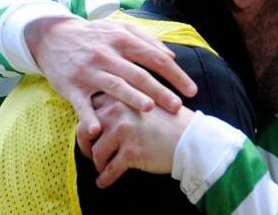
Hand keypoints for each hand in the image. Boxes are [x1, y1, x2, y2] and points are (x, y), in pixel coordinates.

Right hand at [28, 16, 196, 138]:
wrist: (52, 36)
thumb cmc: (94, 35)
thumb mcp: (119, 28)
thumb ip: (146, 40)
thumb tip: (172, 56)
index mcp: (122, 40)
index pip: (155, 58)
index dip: (175, 75)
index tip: (192, 91)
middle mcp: (107, 54)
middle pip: (138, 74)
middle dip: (160, 90)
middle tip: (178, 106)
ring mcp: (89, 71)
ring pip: (114, 85)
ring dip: (131, 97)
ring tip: (149, 109)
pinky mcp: (71, 86)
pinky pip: (81, 104)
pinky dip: (88, 116)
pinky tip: (97, 129)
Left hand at [78, 94, 194, 187]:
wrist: (192, 138)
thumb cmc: (171, 121)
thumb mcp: (146, 100)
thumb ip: (125, 102)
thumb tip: (103, 115)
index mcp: (121, 96)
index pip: (91, 107)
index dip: (89, 122)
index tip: (92, 133)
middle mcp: (118, 111)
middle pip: (85, 130)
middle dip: (85, 145)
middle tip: (90, 153)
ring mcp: (123, 132)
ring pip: (96, 152)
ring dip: (98, 164)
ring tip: (102, 168)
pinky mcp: (130, 153)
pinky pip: (109, 170)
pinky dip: (105, 179)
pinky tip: (104, 182)